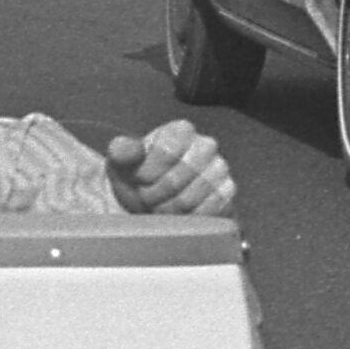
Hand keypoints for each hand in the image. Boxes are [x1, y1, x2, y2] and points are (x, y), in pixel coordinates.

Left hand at [105, 119, 234, 215]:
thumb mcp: (123, 164)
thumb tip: (124, 148)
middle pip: (175, 180)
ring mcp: (220, 169)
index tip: (139, 179)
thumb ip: (121, 152)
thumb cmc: (140, 178)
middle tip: (146, 197)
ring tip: (159, 206)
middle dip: (153, 195)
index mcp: (181, 130)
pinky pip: (206, 212)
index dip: (146, 173)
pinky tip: (178, 214)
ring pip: (189, 199)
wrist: (160, 201)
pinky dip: (186, 218)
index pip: (166, 152)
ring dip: (166, 210)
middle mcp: (206, 145)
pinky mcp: (227, 193)